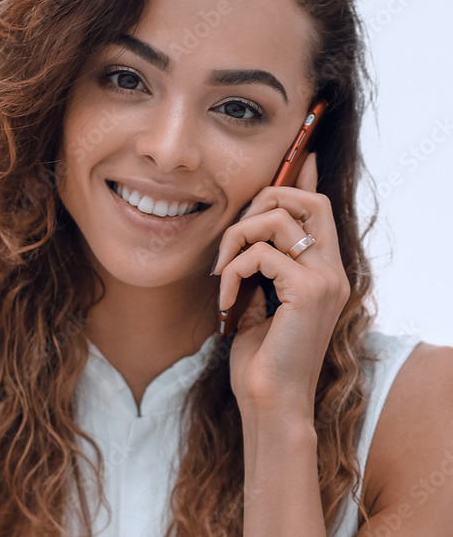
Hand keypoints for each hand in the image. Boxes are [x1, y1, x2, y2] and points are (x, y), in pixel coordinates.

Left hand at [211, 152, 350, 417]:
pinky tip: (226, 300)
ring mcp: (325, 279)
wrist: (269, 400)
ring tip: (221, 275)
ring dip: (235, 241)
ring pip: (277, 220)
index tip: (298, 153)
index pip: (320, 207)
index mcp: (323, 271)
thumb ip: (260, 266)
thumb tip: (250, 234)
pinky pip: (259, 254)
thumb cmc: (259, 357)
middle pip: (306, 200)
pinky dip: (232, 271)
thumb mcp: (258, 300)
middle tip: (231, 239)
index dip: (304, 177)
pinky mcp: (309, 291)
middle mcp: (333, 271)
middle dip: (260, 203)